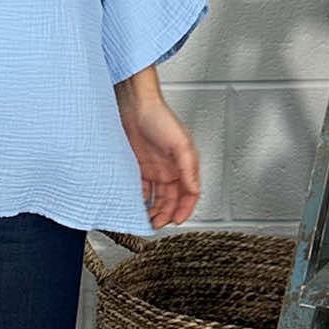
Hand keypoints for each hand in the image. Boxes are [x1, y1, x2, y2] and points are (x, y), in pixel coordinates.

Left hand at [117, 92, 199, 227]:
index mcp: (183, 165)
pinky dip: (140, 199)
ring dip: (154, 210)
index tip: (177, 221)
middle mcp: (170, 169)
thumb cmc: (159, 117)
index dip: (185, 209)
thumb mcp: (180, 143)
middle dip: (166, 214)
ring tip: (147, 220)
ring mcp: (154, 168)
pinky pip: (142, 188)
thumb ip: (188, 167)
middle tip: (157, 224)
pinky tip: (136, 205)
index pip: (189, 194)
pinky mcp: (138, 166)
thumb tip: (193, 189)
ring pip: (157, 196)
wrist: (134, 104)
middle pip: (172, 199)